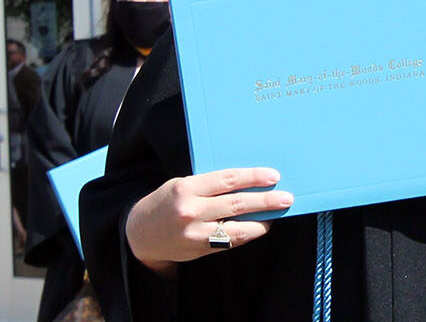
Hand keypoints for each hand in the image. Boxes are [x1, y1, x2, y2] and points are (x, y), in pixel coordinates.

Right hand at [125, 167, 291, 270]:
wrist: (140, 233)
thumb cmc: (166, 202)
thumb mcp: (181, 185)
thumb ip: (208, 185)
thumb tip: (246, 183)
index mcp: (186, 188)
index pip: (226, 180)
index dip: (252, 177)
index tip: (273, 176)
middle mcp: (190, 211)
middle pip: (236, 203)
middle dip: (264, 201)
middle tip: (286, 197)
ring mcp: (195, 233)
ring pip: (236, 227)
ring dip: (261, 221)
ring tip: (277, 214)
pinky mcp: (199, 249)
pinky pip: (230, 241)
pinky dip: (247, 234)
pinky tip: (259, 228)